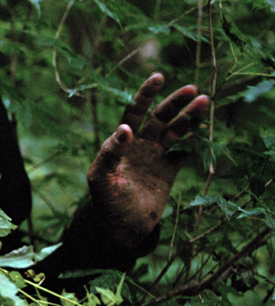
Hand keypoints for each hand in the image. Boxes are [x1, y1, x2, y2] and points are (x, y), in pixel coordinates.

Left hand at [87, 73, 208, 248]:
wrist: (121, 228)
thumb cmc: (105, 202)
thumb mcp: (100, 177)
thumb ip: (110, 152)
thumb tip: (125, 129)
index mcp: (121, 142)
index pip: (133, 113)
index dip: (145, 95)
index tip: (158, 77)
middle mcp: (139, 145)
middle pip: (159, 118)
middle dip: (174, 103)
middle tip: (192, 89)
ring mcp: (155, 157)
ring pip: (175, 132)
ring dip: (189, 118)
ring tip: (204, 103)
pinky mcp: (168, 172)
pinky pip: (183, 152)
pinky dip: (193, 142)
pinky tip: (202, 132)